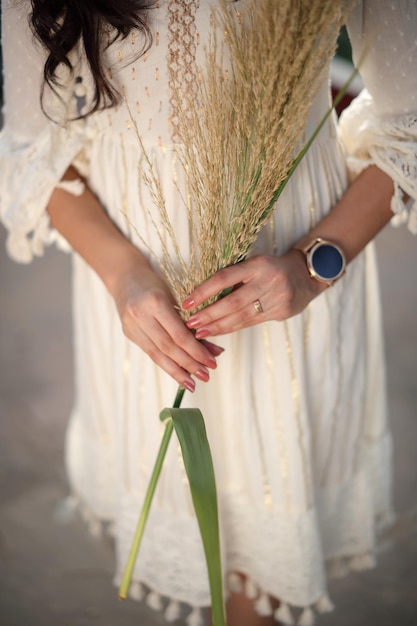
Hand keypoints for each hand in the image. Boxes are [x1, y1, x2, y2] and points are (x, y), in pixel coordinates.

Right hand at [112, 262, 223, 390]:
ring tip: (193, 383)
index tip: (212, 362)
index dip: (196, 351)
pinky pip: (151, 352)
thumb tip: (216, 352)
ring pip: (157, 354)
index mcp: (155, 302)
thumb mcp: (177, 297)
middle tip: (206, 376)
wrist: (125, 276)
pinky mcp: (128, 333)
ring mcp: (131, 326)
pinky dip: (166, 364)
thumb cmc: (157, 284)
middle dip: (189, 364)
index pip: (179, 334)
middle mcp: (140, 315)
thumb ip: (194, 324)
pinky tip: (178, 374)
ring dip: (177, 371)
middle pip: (168, 347)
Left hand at [182, 250, 324, 337]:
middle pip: (232, 302)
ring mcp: (277, 297)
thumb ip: (233, 278)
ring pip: (242, 316)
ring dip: (218, 326)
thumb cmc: (270, 268)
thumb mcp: (254, 265)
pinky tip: (218, 332)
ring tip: (199, 333)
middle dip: (209, 315)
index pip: (225, 278)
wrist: (306, 275)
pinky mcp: (281, 312)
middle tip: (190, 324)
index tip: (187, 302)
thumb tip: (202, 297)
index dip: (204, 291)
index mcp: (257, 264)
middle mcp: (268, 280)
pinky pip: (251, 322)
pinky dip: (232, 328)